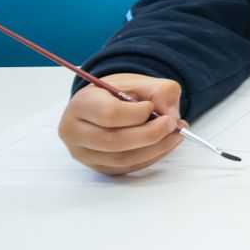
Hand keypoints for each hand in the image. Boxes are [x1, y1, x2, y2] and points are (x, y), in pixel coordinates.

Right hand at [57, 74, 185, 175]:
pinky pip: (127, 168)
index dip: (137, 114)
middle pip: (114, 141)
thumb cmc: (119, 93)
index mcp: (81, 104)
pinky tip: (165, 144)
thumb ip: (161, 91)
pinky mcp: (98, 167)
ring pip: (122, 159)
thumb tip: (172, 115)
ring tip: (175, 134)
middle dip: (151, 134)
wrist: (105, 104)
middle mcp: (75, 131)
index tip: (152, 106)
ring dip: (155, 149)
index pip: (109, 114)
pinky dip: (151, 158)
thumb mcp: (140, 82)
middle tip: (173, 124)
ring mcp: (83, 153)